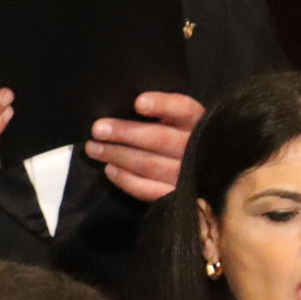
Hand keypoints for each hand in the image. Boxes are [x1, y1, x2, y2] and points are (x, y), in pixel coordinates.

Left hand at [87, 91, 203, 201]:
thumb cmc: (185, 140)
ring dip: (118, 155)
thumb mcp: (182, 122)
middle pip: (160, 139)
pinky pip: (149, 190)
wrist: (207, 177)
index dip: (163, 105)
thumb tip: (129, 106)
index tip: (138, 102)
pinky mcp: (178, 196)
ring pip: (150, 164)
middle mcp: (197, 149)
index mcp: (201, 123)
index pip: (185, 109)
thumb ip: (165, 114)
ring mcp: (189, 176)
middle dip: (125, 133)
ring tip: (93, 148)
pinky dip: (126, 180)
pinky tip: (109, 170)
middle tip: (97, 129)